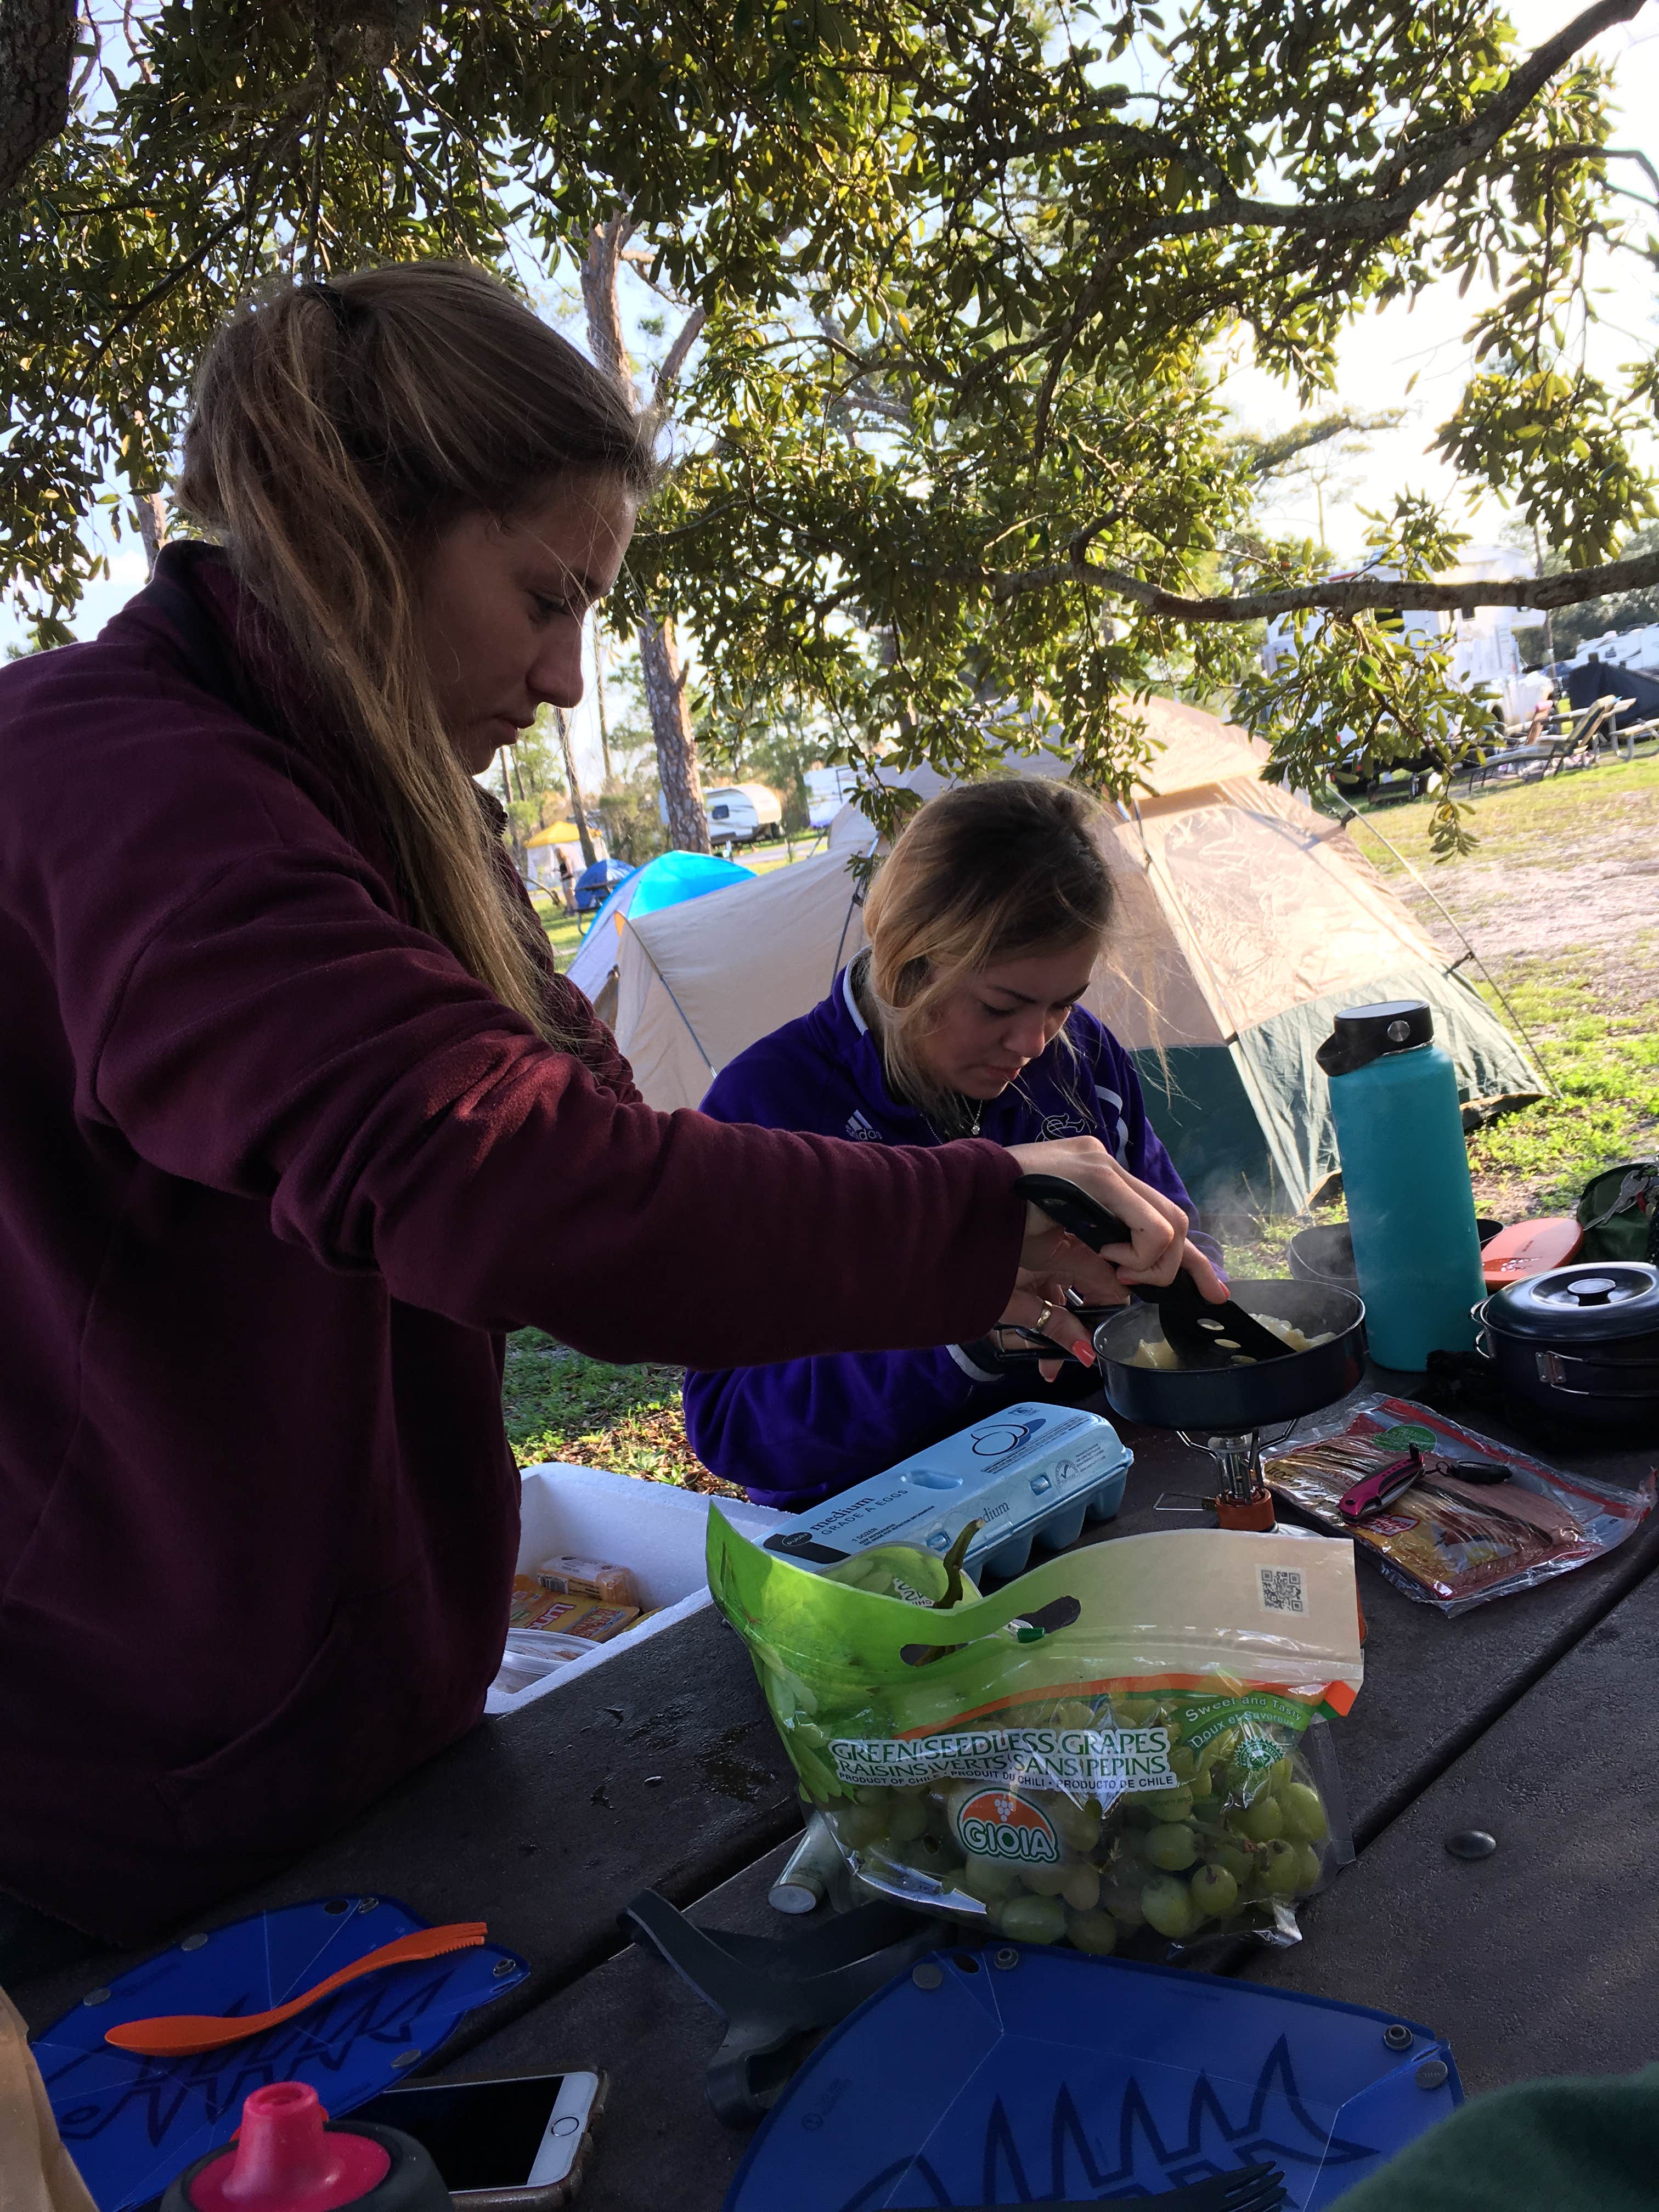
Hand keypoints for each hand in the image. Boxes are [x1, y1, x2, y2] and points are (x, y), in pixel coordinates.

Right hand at [998, 1135, 1226, 1371]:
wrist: (955, 1213)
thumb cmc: (991, 1236)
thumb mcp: (1048, 1265)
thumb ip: (1082, 1282)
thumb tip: (1110, 1313)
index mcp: (1095, 1186)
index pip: (1158, 1220)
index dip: (1190, 1260)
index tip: (1214, 1293)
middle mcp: (1104, 1168)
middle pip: (1173, 1219)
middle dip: (1179, 1266)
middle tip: (1149, 1288)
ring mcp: (1100, 1165)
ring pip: (1168, 1222)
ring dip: (1151, 1262)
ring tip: (1112, 1269)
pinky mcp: (1094, 1171)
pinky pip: (1148, 1222)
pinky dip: (1140, 1250)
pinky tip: (1109, 1256)